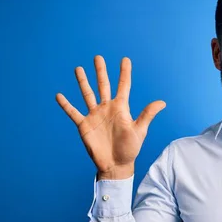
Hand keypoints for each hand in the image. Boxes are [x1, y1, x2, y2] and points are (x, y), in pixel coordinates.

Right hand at [56, 55, 165, 179]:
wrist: (116, 165)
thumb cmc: (130, 149)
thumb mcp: (140, 130)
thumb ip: (147, 115)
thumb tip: (162, 102)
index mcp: (121, 108)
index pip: (123, 86)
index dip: (124, 73)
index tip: (125, 59)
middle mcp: (107, 109)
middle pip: (103, 86)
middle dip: (100, 72)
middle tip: (98, 57)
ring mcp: (95, 116)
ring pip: (87, 94)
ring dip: (83, 82)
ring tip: (78, 68)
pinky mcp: (84, 125)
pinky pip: (73, 112)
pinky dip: (66, 105)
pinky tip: (59, 95)